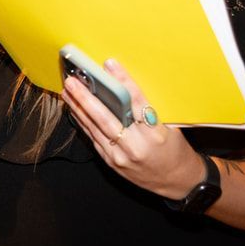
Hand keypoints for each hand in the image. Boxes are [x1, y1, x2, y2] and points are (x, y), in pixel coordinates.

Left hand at [61, 58, 205, 199]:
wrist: (176, 180)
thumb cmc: (174, 149)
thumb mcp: (170, 126)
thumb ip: (147, 110)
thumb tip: (123, 86)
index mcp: (155, 134)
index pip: (136, 101)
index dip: (122, 81)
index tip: (109, 65)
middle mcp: (136, 146)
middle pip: (106, 117)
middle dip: (86, 98)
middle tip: (72, 81)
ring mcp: (121, 156)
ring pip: (94, 128)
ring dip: (78, 108)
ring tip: (67, 91)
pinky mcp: (111, 162)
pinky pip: (93, 138)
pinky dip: (83, 122)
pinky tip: (74, 109)